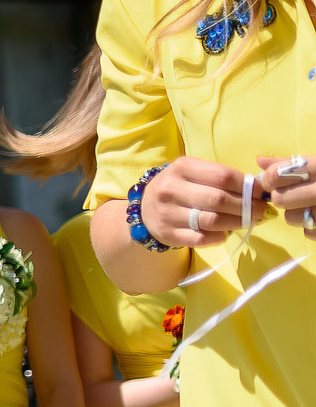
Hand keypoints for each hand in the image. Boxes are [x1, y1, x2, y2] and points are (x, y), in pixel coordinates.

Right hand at [142, 155, 258, 247]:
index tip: (262, 193)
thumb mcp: (195, 172)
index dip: (248, 186)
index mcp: (182, 168)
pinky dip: (219, 236)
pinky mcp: (168, 234)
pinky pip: (201, 238)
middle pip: (219, 200)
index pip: (223, 176)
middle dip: (247, 206)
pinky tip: (224, 232)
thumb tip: (259, 189)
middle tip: (261, 211)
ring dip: (237, 223)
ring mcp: (167, 213)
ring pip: (212, 221)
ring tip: (248, 221)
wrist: (145, 208)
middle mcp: (171, 189)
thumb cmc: (180, 187)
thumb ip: (222, 177)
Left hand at [257, 154, 315, 236]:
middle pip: (279, 199)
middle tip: (294, 193)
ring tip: (309, 204)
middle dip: (281, 197)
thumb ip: (288, 163)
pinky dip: (310, 225)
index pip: (276, 175)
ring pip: (291, 217)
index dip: (271, 179)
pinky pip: (307, 232)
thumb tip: (259, 161)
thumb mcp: (315, 165)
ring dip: (295, 213)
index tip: (276, 180)